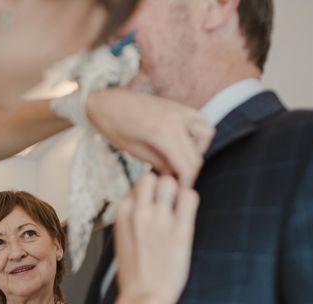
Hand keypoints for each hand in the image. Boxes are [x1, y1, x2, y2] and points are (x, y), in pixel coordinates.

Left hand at [86, 88, 214, 186]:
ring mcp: (179, 110)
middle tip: (178, 181)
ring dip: (197, 151)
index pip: (187, 165)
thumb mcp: (134, 150)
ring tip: (180, 160)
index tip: (180, 192)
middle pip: (197, 154)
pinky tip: (181, 143)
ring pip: (206, 135)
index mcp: (161, 133)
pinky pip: (200, 120)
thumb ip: (158, 163)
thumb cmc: (113, 126)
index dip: (186, 183)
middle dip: (190, 171)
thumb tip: (175, 176)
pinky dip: (198, 133)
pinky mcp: (178, 106)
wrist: (106, 102)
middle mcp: (175, 119)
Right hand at [114, 173, 198, 303]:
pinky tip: (187, 213)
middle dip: (162, 185)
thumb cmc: (134, 272)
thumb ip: (132, 217)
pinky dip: (190, 199)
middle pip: (153, 177)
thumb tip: (146, 200)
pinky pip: (190, 197)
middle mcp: (139, 212)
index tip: (154, 202)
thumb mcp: (122, 238)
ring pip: (171, 182)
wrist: (143, 298)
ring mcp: (160, 220)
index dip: (149, 191)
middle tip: (169, 200)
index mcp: (122, 213)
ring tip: (179, 206)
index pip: (137, 184)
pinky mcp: (180, 231)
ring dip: (177, 190)